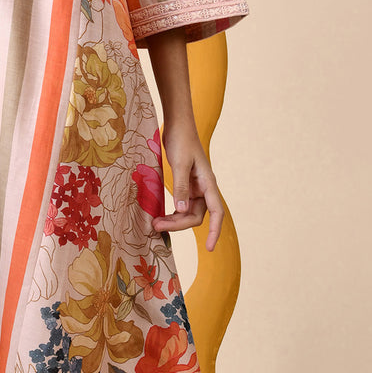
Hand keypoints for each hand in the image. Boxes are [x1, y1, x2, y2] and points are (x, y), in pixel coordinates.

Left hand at [151, 119, 224, 251]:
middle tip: (156, 225)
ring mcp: (195, 188)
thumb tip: (182, 210)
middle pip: (196, 216)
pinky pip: (181, 205)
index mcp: (208, 184)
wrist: (178, 124)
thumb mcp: (180, 163)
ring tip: (154, 222)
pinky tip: (160, 215)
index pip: (217, 213)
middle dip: (178, 224)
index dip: (215, 231)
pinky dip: (172, 212)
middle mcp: (204, 188)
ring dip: (173, 220)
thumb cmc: (181, 140)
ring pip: (187, 212)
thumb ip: (181, 186)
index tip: (209, 248)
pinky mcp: (186, 185)